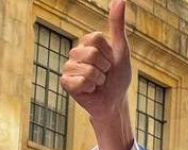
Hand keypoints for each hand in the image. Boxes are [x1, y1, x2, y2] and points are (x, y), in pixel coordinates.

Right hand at [62, 0, 135, 149]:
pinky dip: (90, 88)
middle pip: (92, 53)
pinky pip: (80, 81)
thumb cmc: (118, 77)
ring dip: (99, 80)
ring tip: (98, 83)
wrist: (114, 101)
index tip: (111, 63)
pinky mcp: (66, 83)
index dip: (109, 54)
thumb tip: (119, 0)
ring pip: (87, 69)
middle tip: (105, 75)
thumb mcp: (122, 50)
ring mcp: (69, 67)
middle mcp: (75, 52)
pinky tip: (90, 90)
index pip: (97, 39)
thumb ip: (117, 25)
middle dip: (105, 68)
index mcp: (88, 43)